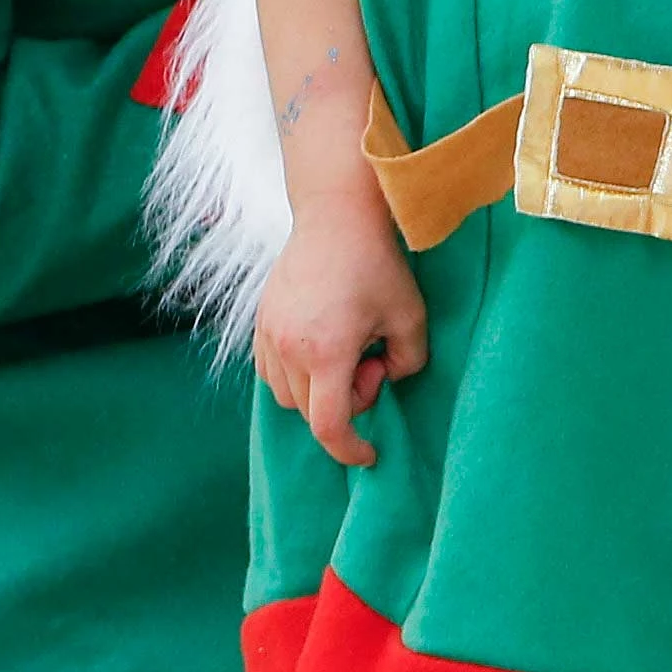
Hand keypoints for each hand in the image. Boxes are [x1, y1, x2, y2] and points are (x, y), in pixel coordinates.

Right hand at [251, 189, 423, 468]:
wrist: (335, 217)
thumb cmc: (377, 264)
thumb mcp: (411, 317)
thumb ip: (409, 362)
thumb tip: (388, 378)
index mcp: (325, 352)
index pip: (328, 427)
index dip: (350, 450)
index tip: (370, 454)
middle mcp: (288, 349)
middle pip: (310, 412)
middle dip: (347, 403)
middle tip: (373, 362)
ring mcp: (268, 335)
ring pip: (287, 396)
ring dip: (319, 391)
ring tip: (348, 349)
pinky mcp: (260, 323)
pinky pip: (271, 372)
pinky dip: (296, 375)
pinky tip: (324, 344)